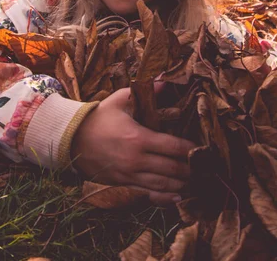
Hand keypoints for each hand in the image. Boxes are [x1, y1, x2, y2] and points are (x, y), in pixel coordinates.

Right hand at [71, 87, 194, 205]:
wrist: (72, 138)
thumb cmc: (99, 117)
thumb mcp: (121, 99)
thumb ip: (145, 91)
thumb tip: (165, 80)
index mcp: (139, 138)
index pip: (173, 147)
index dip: (190, 149)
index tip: (202, 148)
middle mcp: (136, 160)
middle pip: (172, 168)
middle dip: (190, 168)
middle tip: (203, 166)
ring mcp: (129, 175)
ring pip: (163, 184)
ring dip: (181, 184)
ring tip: (195, 180)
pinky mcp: (123, 184)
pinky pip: (148, 194)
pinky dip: (164, 198)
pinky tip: (177, 197)